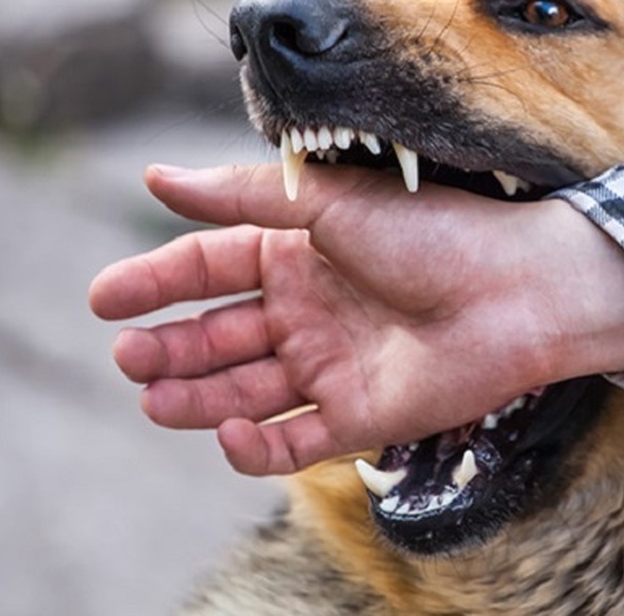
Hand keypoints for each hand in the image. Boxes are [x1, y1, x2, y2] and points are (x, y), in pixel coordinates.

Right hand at [89, 164, 623, 475]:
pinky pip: (294, 441)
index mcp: (300, 253)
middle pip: (219, 335)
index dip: (155, 282)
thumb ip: (243, 198)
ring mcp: (333, 366)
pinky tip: (228, 431)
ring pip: (245, 389)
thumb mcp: (329, 201)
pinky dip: (256, 446)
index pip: (210, 267)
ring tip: (152, 396)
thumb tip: (155, 178)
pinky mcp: (362, 416)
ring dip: (196, 396)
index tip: (103, 299)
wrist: (519, 289)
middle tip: (129, 356)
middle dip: (170, 347)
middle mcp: (311, 311)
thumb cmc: (434, 232)